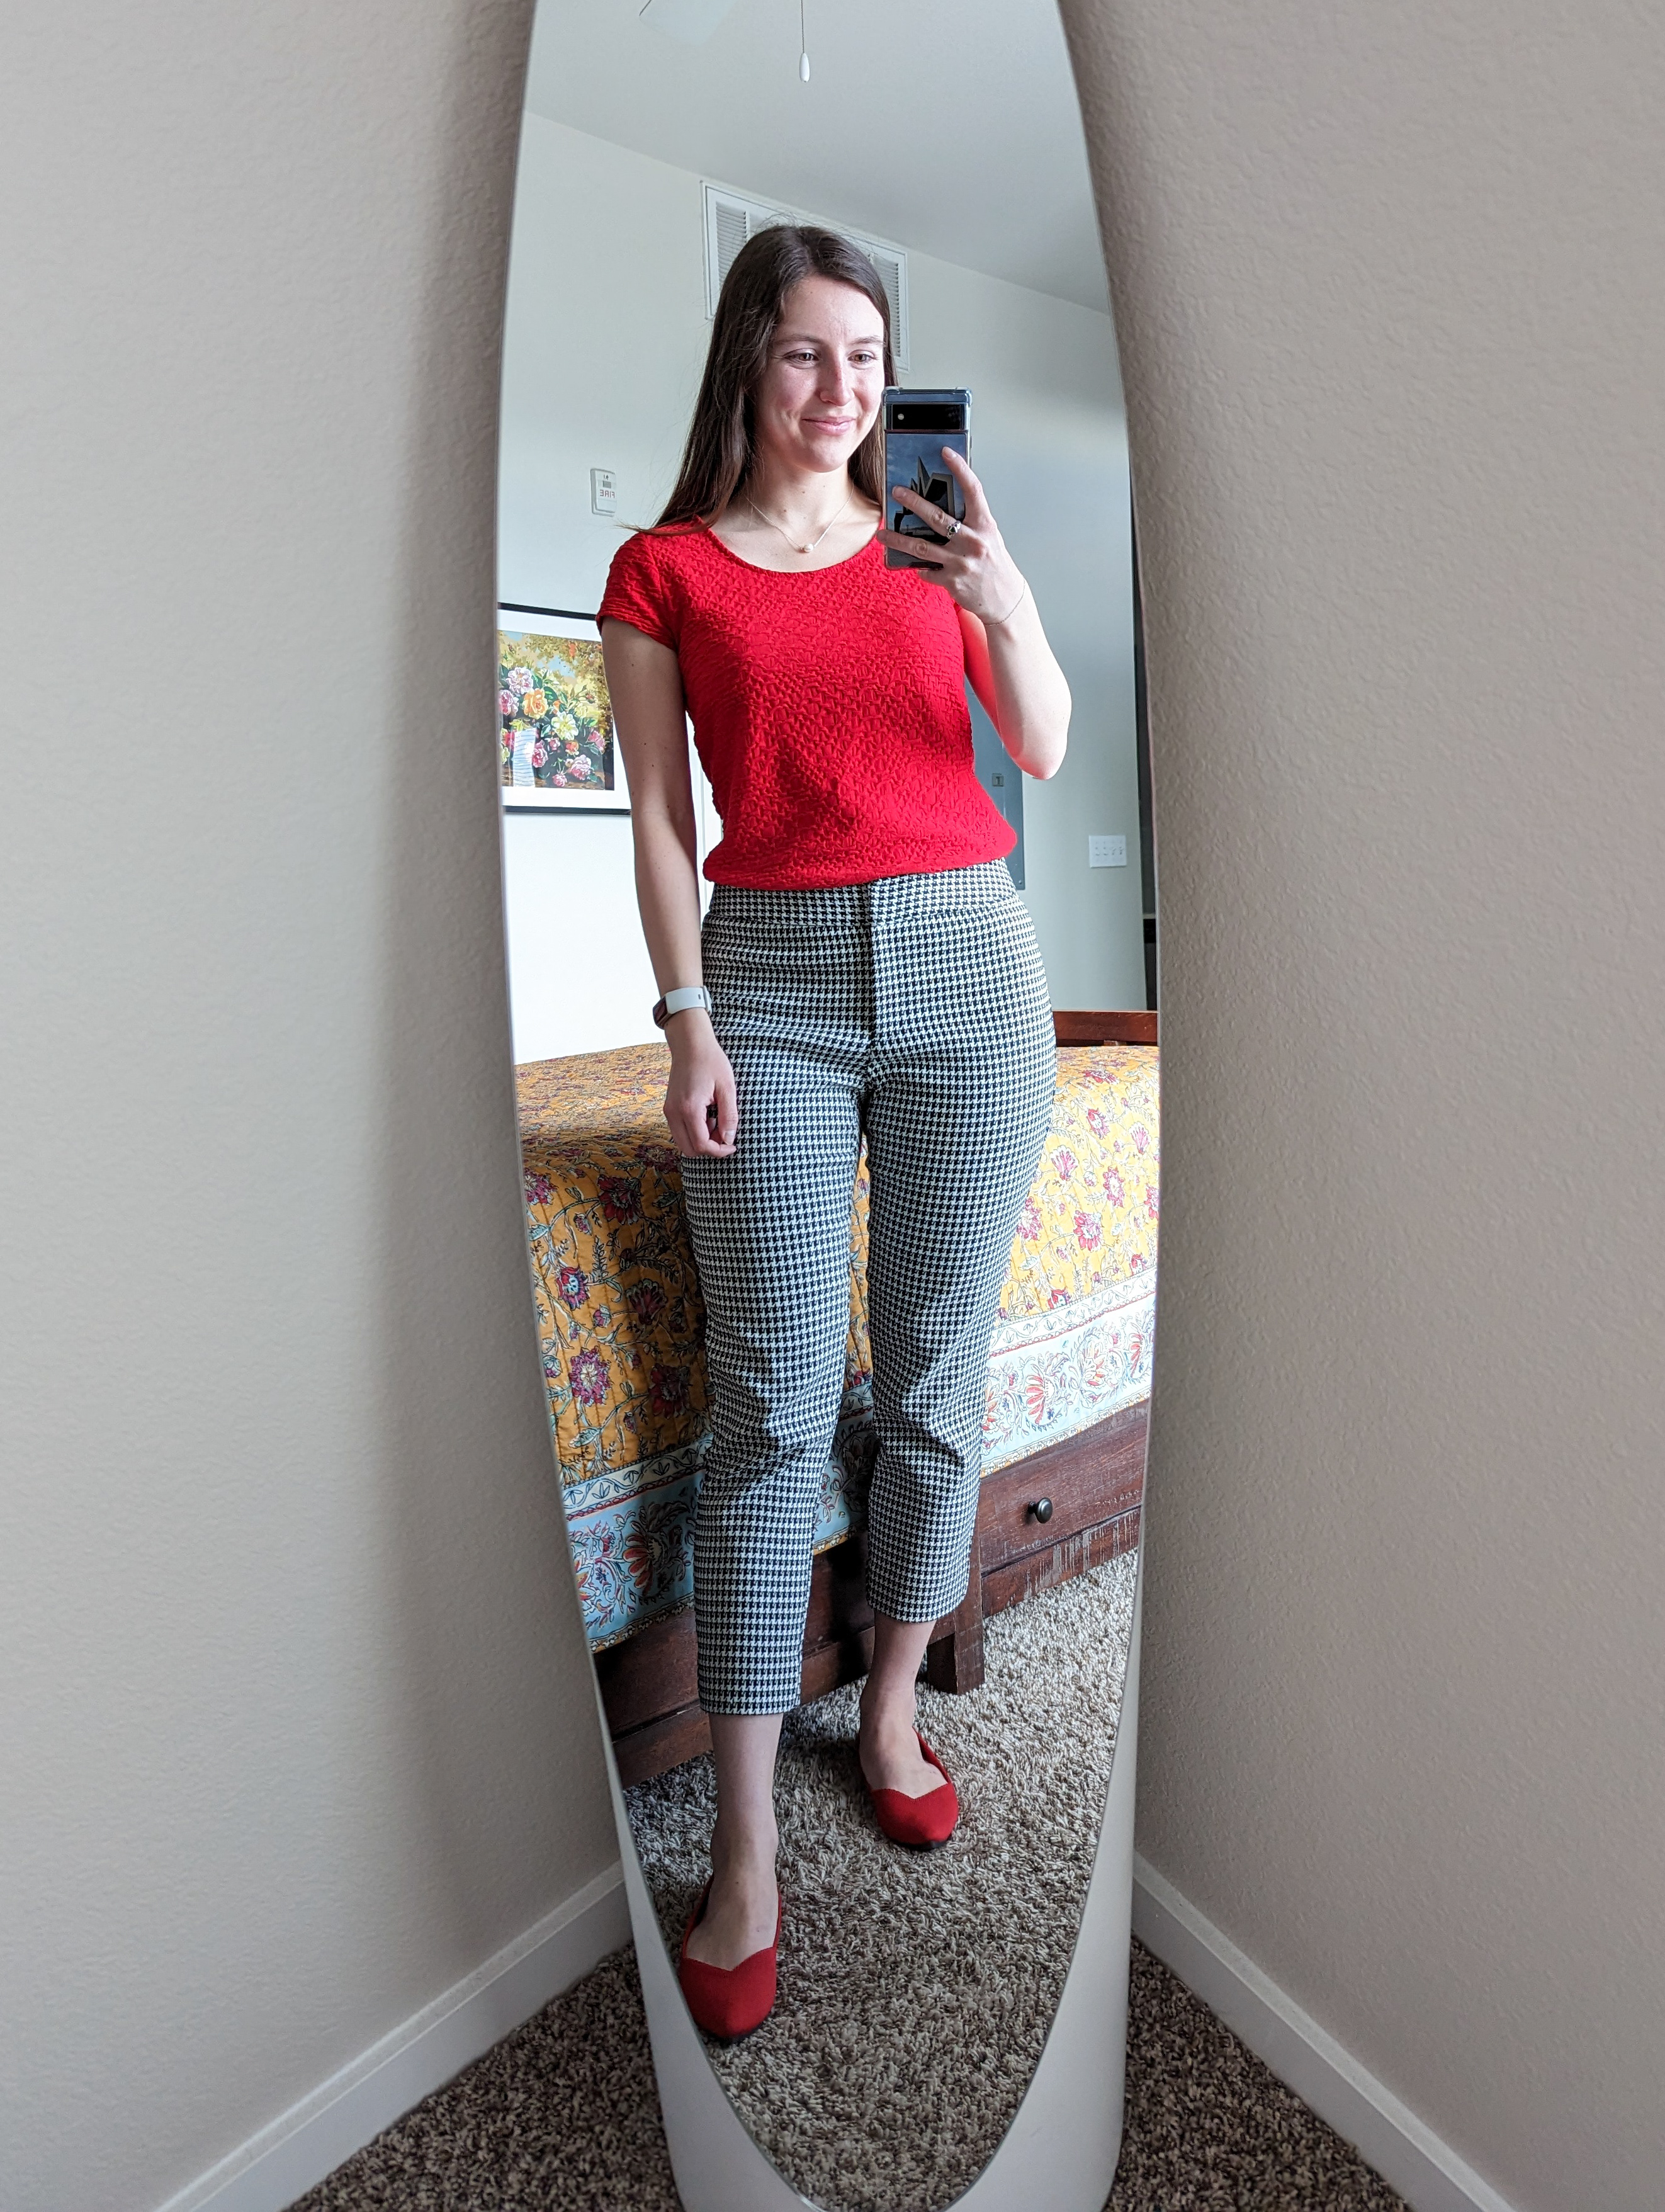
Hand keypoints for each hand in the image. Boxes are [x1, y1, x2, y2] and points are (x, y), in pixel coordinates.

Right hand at [662, 1011, 737, 1157]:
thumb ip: (729, 1116)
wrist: (690, 1043)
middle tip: (724, 1133)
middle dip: (709, 1148)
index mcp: (689, 1109)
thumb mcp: (727, 1088)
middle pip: (689, 1149)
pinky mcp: (669, 1107)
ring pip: (683, 1142)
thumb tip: (729, 1139)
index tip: (732, 1145)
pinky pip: (680, 1130)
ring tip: (715, 1120)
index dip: (719, 1151)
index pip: (701, 1145)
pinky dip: (693, 1131)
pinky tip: (706, 1115)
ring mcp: (669, 1110)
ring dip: (700, 1140)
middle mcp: (674, 1113)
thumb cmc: (711, 1061)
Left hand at [879, 447, 1025, 624]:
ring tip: (882, 534)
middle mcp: (974, 542)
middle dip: (913, 502)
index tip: (945, 452)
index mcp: (985, 525)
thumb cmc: (994, 564)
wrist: (1004, 599)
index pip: (973, 490)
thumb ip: (968, 523)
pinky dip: (921, 569)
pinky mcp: (952, 581)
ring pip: (922, 548)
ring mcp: (962, 562)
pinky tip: (917, 566)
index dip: (960, 468)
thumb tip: (937, 509)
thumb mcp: (987, 537)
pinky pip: (927, 571)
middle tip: (896, 492)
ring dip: (898, 540)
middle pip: (937, 517)